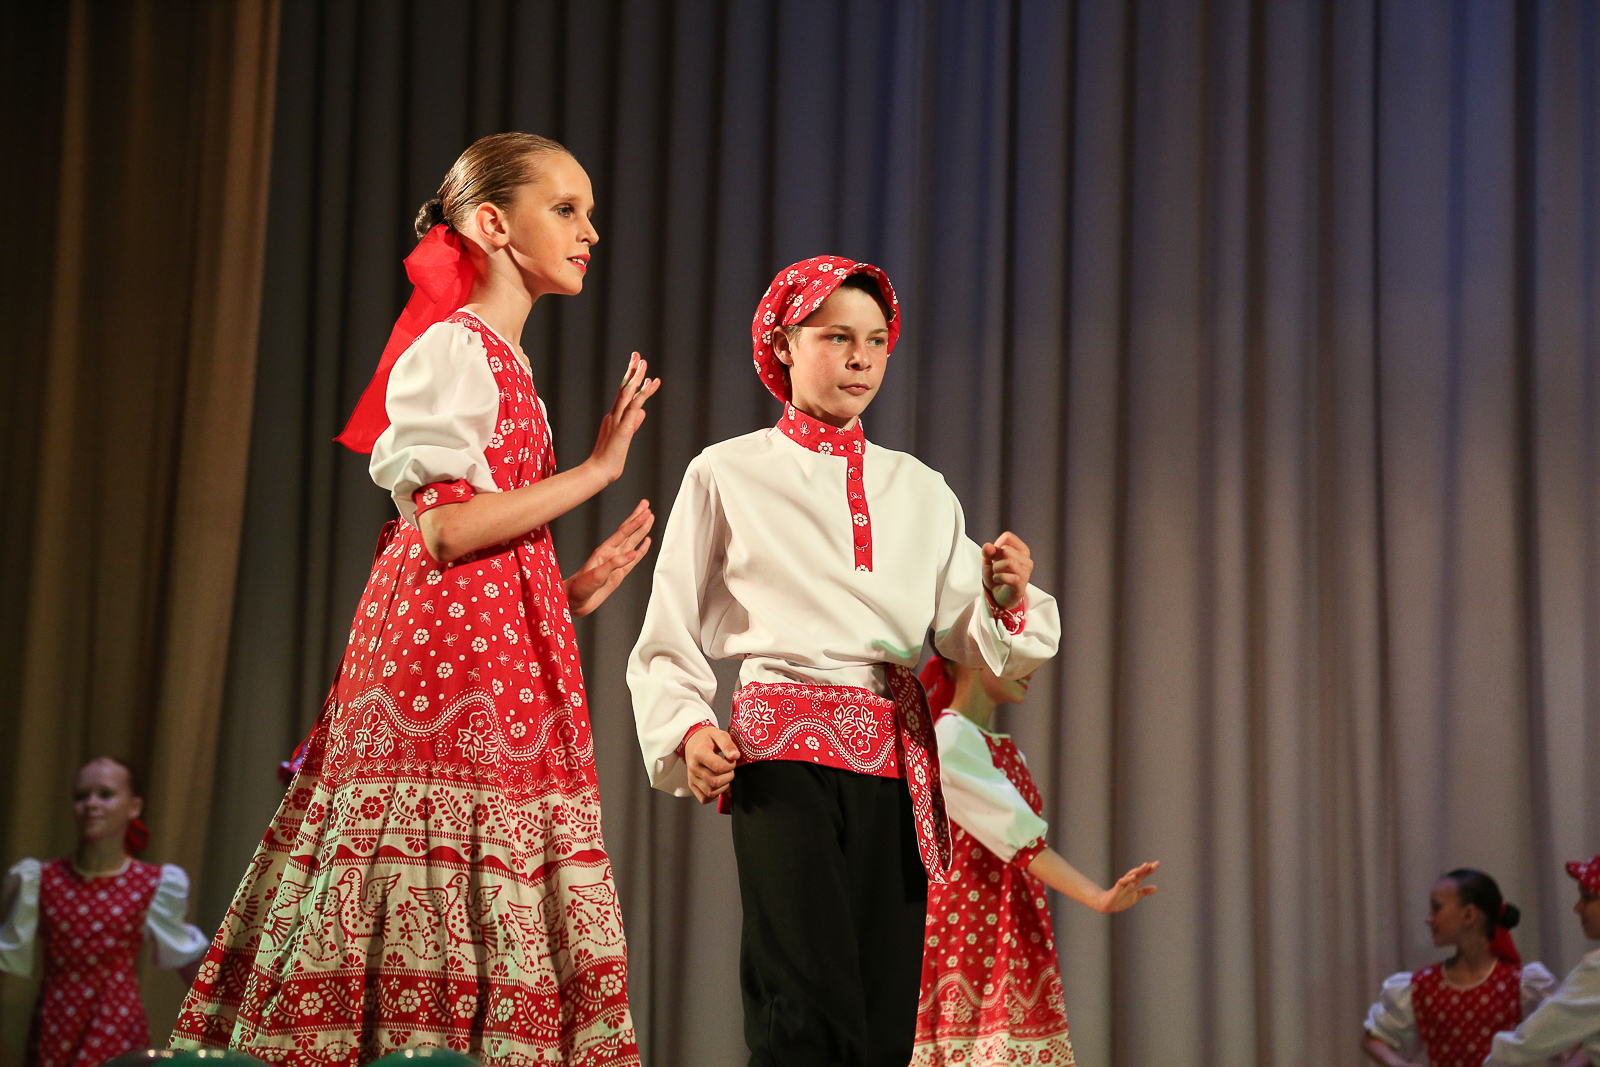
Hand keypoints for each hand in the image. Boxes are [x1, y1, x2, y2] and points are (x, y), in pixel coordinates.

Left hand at [564, 499, 653, 616]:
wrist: (575, 601)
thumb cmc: (580, 587)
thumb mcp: (596, 575)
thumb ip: (614, 563)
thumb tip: (632, 553)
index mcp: (605, 551)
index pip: (623, 532)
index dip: (635, 521)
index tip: (645, 511)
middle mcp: (611, 554)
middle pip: (628, 532)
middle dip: (638, 518)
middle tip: (646, 505)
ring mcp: (616, 562)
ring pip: (632, 542)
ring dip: (641, 530)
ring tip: (650, 518)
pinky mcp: (619, 573)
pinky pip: (634, 559)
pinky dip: (641, 550)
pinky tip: (646, 542)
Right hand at [587, 352, 659, 483]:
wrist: (598, 471)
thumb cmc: (610, 459)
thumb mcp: (625, 437)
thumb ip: (633, 423)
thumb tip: (642, 412)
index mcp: (613, 417)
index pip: (623, 394)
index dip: (630, 379)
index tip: (637, 367)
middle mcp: (613, 415)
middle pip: (623, 388)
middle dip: (631, 371)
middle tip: (637, 356)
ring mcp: (617, 420)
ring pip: (627, 394)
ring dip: (636, 377)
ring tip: (644, 363)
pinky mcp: (623, 428)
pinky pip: (634, 407)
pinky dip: (643, 394)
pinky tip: (650, 384)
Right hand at [685, 728, 740, 803]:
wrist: (693, 741)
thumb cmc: (706, 738)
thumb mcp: (719, 734)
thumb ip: (728, 744)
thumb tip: (735, 756)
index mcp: (699, 753)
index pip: (718, 767)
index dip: (730, 765)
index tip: (731, 760)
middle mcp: (693, 767)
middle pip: (715, 782)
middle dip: (728, 776)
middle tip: (729, 769)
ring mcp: (692, 778)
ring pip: (711, 792)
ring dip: (723, 786)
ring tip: (724, 776)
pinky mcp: (692, 785)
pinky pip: (704, 798)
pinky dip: (714, 795)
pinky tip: (718, 786)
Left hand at [982, 532, 1032, 608]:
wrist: (998, 597)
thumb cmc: (997, 576)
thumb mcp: (988, 561)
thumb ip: (987, 552)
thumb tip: (988, 546)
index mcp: (1022, 551)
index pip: (1008, 537)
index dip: (996, 545)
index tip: (994, 555)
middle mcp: (1027, 560)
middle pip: (1006, 550)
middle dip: (995, 559)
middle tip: (995, 568)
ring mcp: (1026, 573)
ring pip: (1009, 562)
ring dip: (996, 568)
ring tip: (996, 574)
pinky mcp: (1021, 585)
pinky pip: (1012, 577)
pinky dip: (999, 577)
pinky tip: (997, 579)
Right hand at [1095, 860, 1158, 912]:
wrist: (1107, 905)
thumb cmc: (1121, 899)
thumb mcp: (1136, 896)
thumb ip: (1145, 891)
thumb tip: (1156, 888)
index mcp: (1134, 883)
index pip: (1143, 874)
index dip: (1150, 869)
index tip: (1157, 863)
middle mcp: (1129, 882)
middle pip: (1138, 873)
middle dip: (1145, 868)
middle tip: (1154, 863)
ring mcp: (1123, 885)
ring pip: (1131, 875)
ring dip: (1138, 870)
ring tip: (1145, 866)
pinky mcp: (1117, 889)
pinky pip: (1122, 882)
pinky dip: (1127, 879)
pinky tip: (1133, 877)